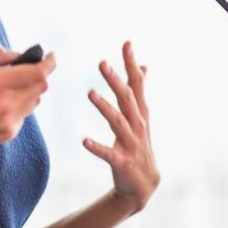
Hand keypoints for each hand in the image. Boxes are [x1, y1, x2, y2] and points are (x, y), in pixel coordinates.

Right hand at [0, 43, 55, 154]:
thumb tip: (17, 54)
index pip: (38, 72)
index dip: (49, 63)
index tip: (51, 56)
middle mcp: (7, 103)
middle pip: (41, 86)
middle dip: (38, 75)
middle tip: (27, 71)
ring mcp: (9, 121)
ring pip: (34, 101)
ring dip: (29, 91)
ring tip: (8, 90)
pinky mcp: (8, 133)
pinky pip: (24, 115)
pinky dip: (18, 107)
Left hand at [84, 41, 160, 214]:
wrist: (144, 184)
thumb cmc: (139, 144)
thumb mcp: (141, 116)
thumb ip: (140, 91)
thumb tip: (143, 65)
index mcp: (140, 113)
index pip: (136, 84)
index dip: (131, 64)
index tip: (127, 43)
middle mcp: (138, 124)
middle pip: (126, 99)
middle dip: (115, 80)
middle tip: (102, 63)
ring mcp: (131, 143)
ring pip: (117, 122)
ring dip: (104, 107)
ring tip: (90, 93)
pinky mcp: (122, 162)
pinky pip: (108, 154)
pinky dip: (97, 147)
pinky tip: (83, 141)